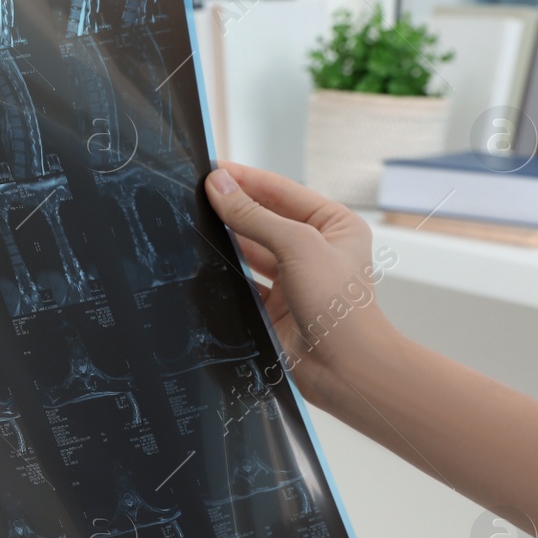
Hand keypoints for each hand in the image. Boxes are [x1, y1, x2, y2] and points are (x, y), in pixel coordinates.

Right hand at [203, 162, 400, 410]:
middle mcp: (314, 249)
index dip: (246, 179)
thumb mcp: (299, 246)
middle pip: (263, 218)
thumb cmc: (341, 307)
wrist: (344, 368)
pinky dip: (224, 273)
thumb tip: (220, 186)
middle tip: (194, 194)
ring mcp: (293, 279)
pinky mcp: (273, 306)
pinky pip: (242, 281)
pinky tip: (203, 262)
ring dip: (226, 240)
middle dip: (232, 208)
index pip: (281, 191)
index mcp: (333, 225)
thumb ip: (255, 216)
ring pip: (250, 249)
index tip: (212, 169)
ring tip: (194, 224)